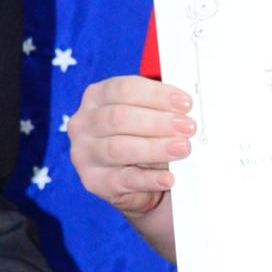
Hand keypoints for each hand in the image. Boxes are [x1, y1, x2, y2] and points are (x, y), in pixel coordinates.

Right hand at [68, 76, 190, 234]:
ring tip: (182, 148)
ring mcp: (84, 154)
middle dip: (158, 122)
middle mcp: (84, 123)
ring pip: (118, 147)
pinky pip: (124, 180)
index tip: (185, 103)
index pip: (124, 90)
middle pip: (120, 117)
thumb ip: (161, 108)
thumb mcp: (146, 116)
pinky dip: (149, 179)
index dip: (157, 95)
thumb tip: (185, 110)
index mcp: (96, 97)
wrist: (133, 181)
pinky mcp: (94, 182)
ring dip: (155, 148)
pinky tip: (167, 178)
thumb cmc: (140, 138)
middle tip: (187, 127)